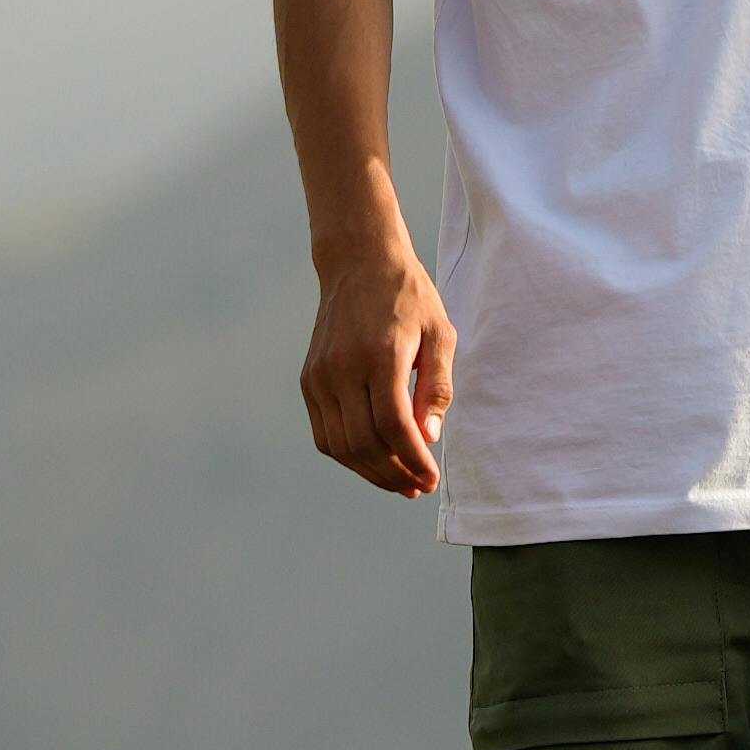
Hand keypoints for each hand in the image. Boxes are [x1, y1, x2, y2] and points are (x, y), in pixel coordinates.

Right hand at [302, 237, 454, 494]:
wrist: (358, 262)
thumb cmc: (408, 297)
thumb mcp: (440, 333)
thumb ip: (437, 386)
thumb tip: (428, 437)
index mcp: (379, 355)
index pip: (392, 426)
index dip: (412, 460)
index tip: (431, 478)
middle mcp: (342, 368)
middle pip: (364, 443)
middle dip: (393, 474)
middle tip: (418, 487)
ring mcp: (320, 376)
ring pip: (340, 446)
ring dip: (370, 472)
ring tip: (398, 481)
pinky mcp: (309, 380)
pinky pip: (324, 434)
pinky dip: (348, 455)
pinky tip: (374, 460)